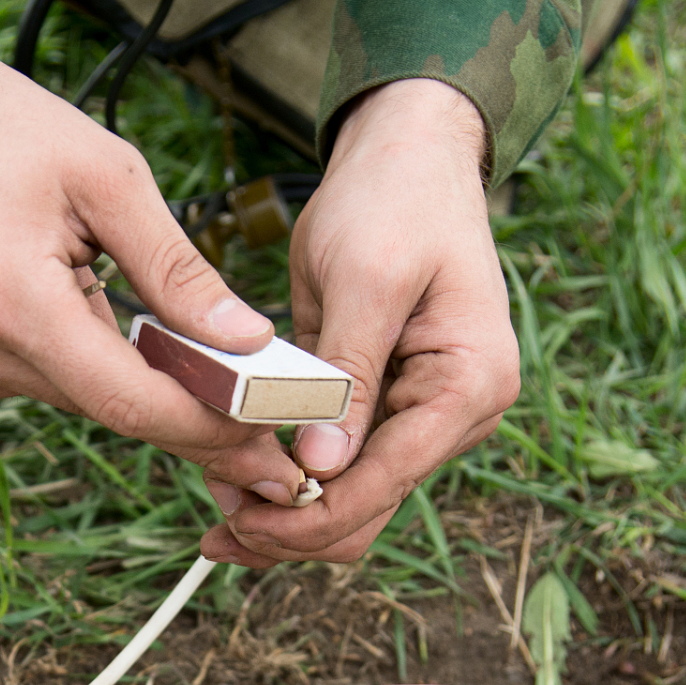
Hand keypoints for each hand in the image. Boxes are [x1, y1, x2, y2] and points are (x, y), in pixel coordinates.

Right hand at [0, 0, 309, 493]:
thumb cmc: (1, 130)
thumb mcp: (109, 179)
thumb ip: (178, 270)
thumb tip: (248, 341)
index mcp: (10, 300)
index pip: (126, 401)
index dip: (203, 426)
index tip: (262, 440)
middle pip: (103, 406)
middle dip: (179, 407)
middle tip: (249, 413)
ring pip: (69, 396)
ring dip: (118, 372)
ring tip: (134, 310)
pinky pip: (30, 381)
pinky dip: (67, 357)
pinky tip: (61, 301)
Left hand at [201, 79, 519, 567]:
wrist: (406, 153)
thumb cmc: (394, 198)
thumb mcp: (365, 280)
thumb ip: (347, 374)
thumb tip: (323, 467)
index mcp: (469, 385)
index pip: (386, 482)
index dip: (312, 518)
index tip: (243, 526)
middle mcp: (456, 412)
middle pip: (371, 506)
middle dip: (294, 526)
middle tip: (217, 531)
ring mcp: (421, 411)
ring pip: (350, 494)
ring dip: (285, 507)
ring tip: (215, 507)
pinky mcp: (383, 401)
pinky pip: (337, 459)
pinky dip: (289, 471)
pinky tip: (234, 475)